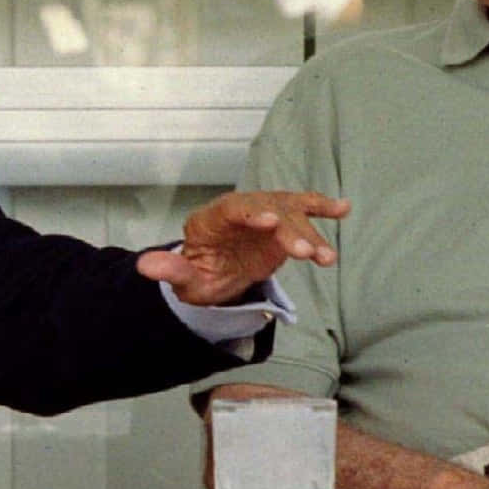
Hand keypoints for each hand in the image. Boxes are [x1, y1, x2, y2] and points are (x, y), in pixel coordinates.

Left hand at [135, 190, 349, 305]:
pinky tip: (344, 209)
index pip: (231, 210)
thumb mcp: (183, 280)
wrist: (214, 273)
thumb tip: (144, 266)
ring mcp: (265, 215)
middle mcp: (240, 211)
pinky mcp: (283, 224)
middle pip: (267, 212)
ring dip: (310, 234)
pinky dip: (322, 208)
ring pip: (290, 216)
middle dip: (288, 231)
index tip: (271, 221)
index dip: (251, 213)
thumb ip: (171, 271)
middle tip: (304, 252)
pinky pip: (303, 212)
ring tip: (326, 258)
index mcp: (211, 220)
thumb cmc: (199, 274)